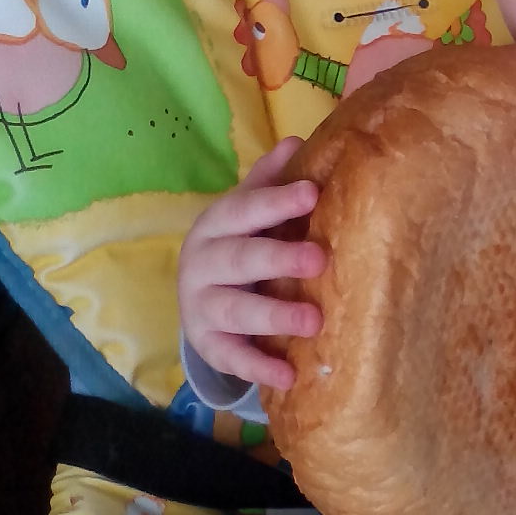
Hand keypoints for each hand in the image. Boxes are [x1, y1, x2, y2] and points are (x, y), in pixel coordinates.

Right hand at [178, 136, 326, 391]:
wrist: (197, 299)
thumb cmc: (237, 245)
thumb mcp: (247, 213)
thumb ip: (270, 182)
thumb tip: (299, 139)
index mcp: (218, 224)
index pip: (245, 208)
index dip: (276, 202)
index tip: (311, 194)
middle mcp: (204, 263)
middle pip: (240, 259)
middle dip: (277, 259)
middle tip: (318, 260)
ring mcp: (203, 306)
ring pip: (236, 310)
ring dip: (274, 314)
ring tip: (314, 320)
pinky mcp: (209, 344)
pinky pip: (232, 356)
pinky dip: (258, 367)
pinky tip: (289, 376)